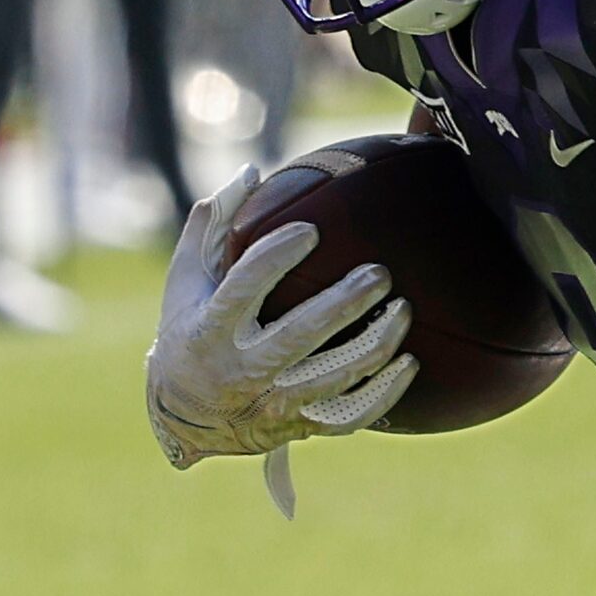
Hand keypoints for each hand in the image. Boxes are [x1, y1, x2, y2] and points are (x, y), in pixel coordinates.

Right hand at [145, 165, 416, 468]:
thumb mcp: (186, 280)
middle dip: (343, 304)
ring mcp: (273, 401)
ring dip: (374, 345)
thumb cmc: (191, 330)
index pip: (244, 288)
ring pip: (332, 378)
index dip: (277, 257)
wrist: (185, 417)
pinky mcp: (299, 423)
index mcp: (210, 329)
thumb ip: (212, 225)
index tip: (311, 230)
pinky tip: (410, 362)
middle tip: (379, 273)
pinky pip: (350, 415)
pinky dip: (384, 393)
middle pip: (299, 336)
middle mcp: (241, 369)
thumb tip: (250, 172)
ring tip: (403, 309)